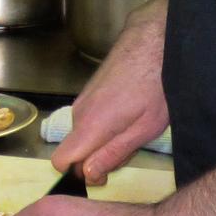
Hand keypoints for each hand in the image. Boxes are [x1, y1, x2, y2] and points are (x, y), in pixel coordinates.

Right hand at [52, 0, 167, 183]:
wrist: (153, 40)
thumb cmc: (155, 86)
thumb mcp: (144, 129)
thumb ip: (113, 153)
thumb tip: (87, 175)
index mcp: (90, 126)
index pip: (60, 161)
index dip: (80, 174)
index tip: (104, 173)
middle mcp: (78, 113)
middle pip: (75, 150)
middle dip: (96, 157)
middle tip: (130, 146)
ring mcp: (82, 99)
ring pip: (84, 134)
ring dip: (103, 139)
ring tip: (134, 125)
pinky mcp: (88, 91)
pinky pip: (89, 118)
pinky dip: (104, 123)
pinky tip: (129, 112)